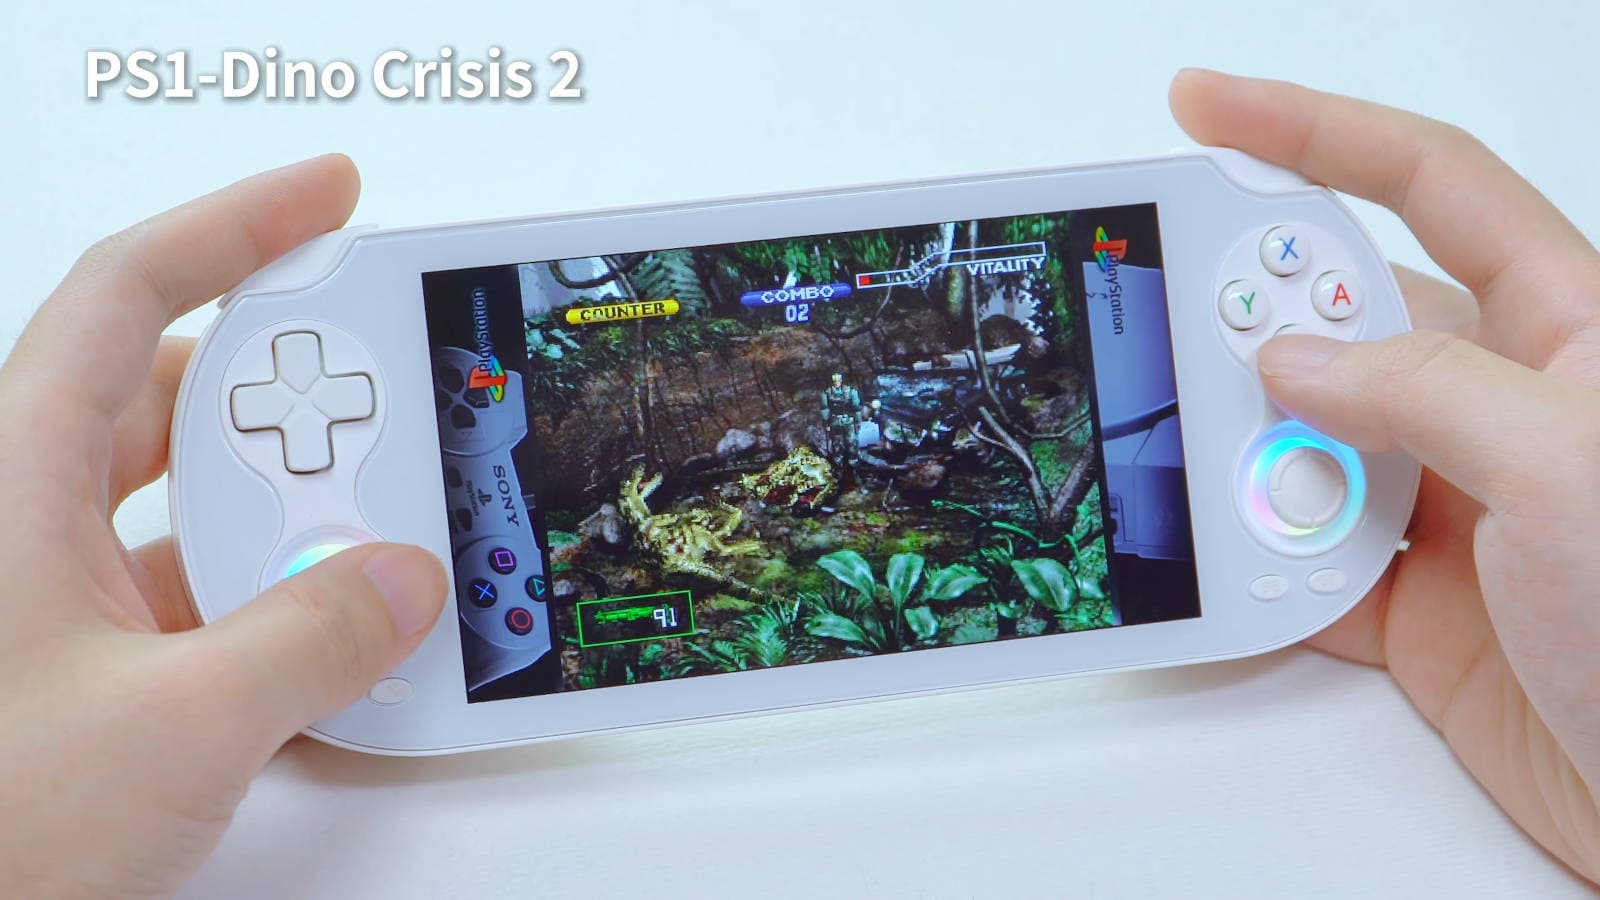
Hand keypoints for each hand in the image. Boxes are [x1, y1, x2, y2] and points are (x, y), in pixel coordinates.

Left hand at [0, 156, 446, 896]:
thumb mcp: (173, 726)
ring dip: (285, 517)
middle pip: (173, 396)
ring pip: (189, 507)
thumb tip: (399, 582)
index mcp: (13, 481)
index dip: (233, 226)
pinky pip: (195, 595)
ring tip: (374, 534)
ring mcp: (54, 600)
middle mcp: (26, 522)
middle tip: (383, 396)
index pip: (129, 295)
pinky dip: (270, 602)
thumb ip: (311, 641)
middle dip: (288, 393)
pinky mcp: (84, 669)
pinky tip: (331, 637)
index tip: (326, 199)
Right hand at [1171, 69, 1599, 879]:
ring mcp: (1454, 504)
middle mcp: (1503, 406)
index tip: (1206, 109)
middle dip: (1250, 313)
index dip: (1314, 131)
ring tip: (1182, 459)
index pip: (1431, 186)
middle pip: (1341, 315)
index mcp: (1569, 331)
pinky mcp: (1417, 602)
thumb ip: (1422, 392)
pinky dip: (1251, 561)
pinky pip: (1303, 557)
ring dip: (1243, 453)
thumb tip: (1297, 357)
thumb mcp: (1568, 466)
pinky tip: (1217, 559)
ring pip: (1307, 441)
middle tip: (1162, 315)